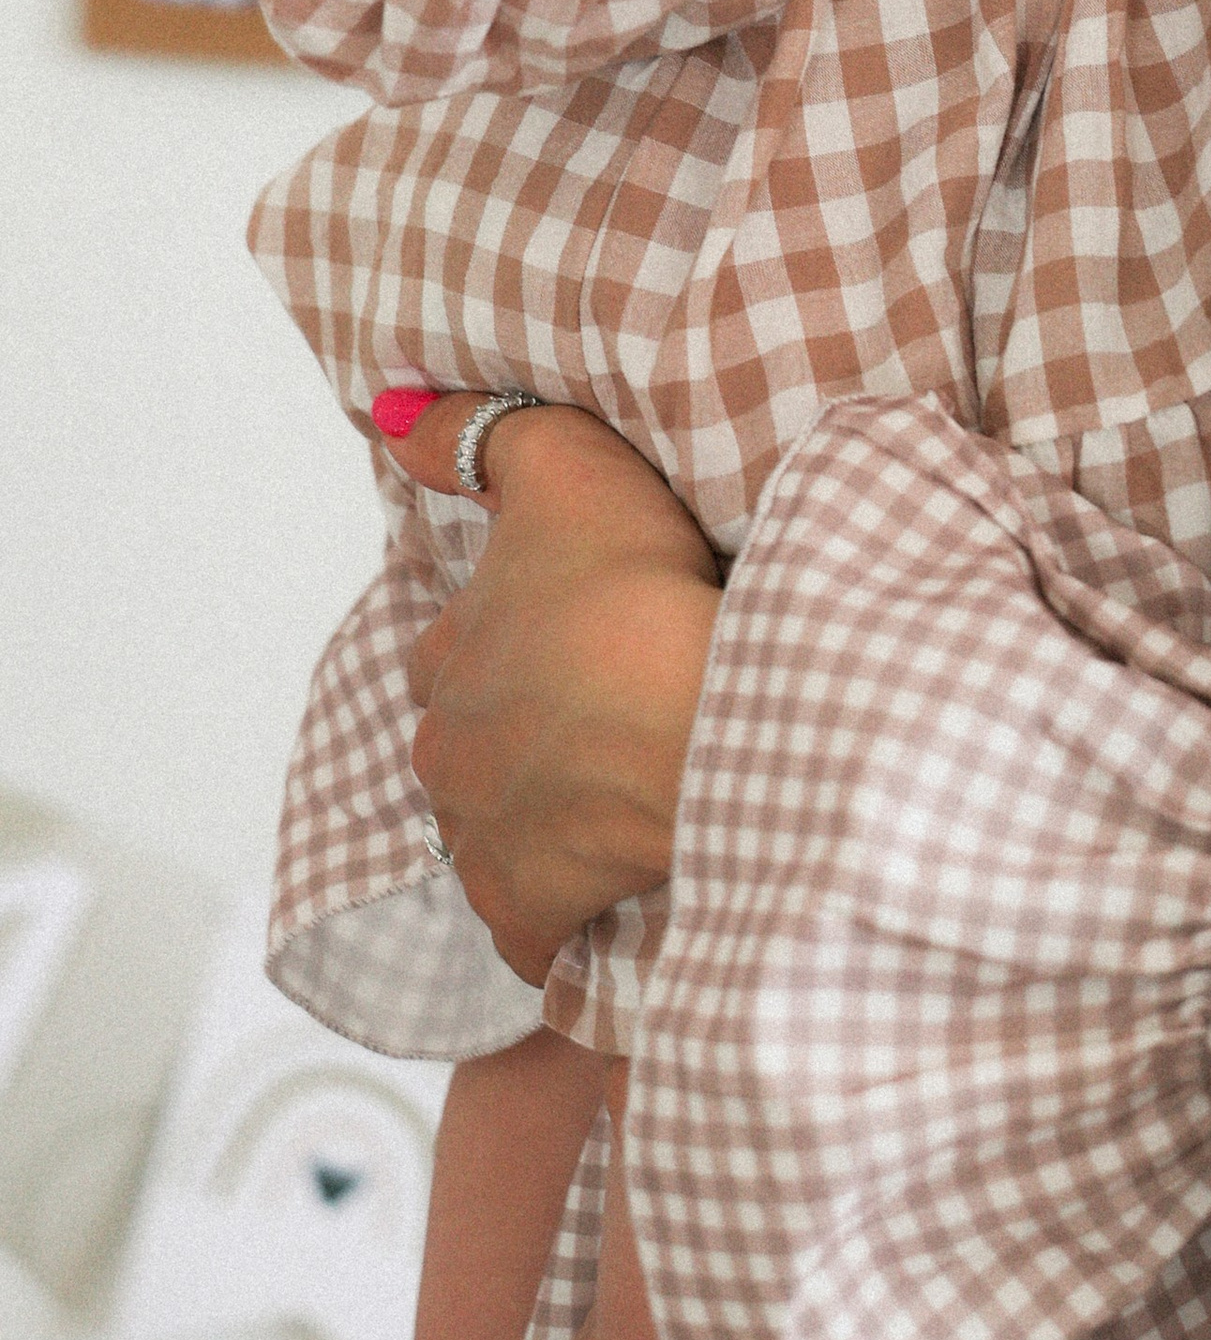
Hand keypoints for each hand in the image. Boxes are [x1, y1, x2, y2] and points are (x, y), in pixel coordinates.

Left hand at [402, 400, 720, 987]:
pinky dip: (556, 918)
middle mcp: (446, 751)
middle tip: (594, 727)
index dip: (505, 643)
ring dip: (535, 825)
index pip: (449, 652)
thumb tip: (387, 409)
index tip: (562, 642)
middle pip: (463, 750)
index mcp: (451, 653)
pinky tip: (605, 896)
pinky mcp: (527, 910)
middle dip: (511, 743)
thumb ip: (475, 434)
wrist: (693, 712)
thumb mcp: (562, 463)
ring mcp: (482, 838)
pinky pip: (527, 929)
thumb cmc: (632, 585)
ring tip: (609, 808)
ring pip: (490, 837)